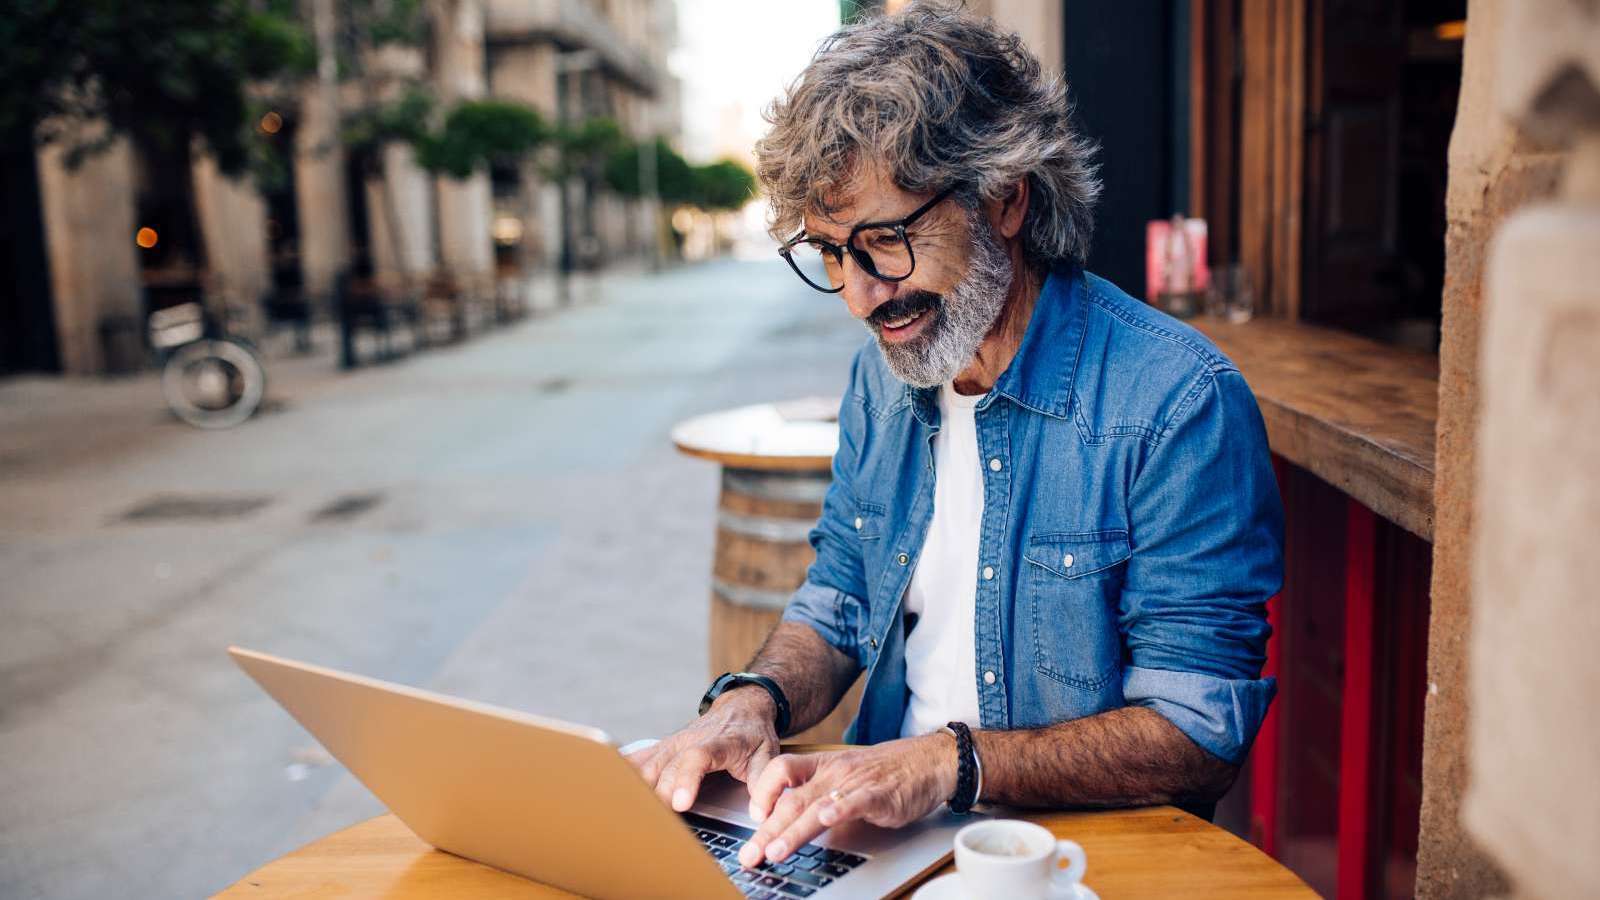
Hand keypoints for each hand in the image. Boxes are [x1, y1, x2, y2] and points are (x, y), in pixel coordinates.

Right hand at [625, 686, 780, 812]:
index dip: (686, 779)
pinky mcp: (660, 748)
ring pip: (646, 766)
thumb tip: (759, 815)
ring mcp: (671, 744)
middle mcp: (688, 742)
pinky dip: (620, 774)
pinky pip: (636, 760)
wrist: (741, 707)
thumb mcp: (768, 756)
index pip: (697, 758)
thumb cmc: (752, 735)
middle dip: (657, 796)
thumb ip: (763, 785)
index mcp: (717, 743)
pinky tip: (604, 788)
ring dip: (636, 790)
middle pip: (665, 768)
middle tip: (654, 824)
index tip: (680, 803)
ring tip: (627, 817)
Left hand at [737, 733, 957, 866]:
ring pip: (815, 805)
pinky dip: (839, 809)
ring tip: (774, 851)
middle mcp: (834, 772)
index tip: (752, 817)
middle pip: (791, 798)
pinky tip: (826, 819)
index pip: (781, 769)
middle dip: (766, 830)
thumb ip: (819, 793)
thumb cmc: (886, 772)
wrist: (929, 760)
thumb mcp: (846, 776)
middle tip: (749, 854)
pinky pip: (855, 801)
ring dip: (791, 831)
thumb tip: (788, 820)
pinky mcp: (879, 794)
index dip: (762, 792)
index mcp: (823, 765)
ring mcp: (855, 782)